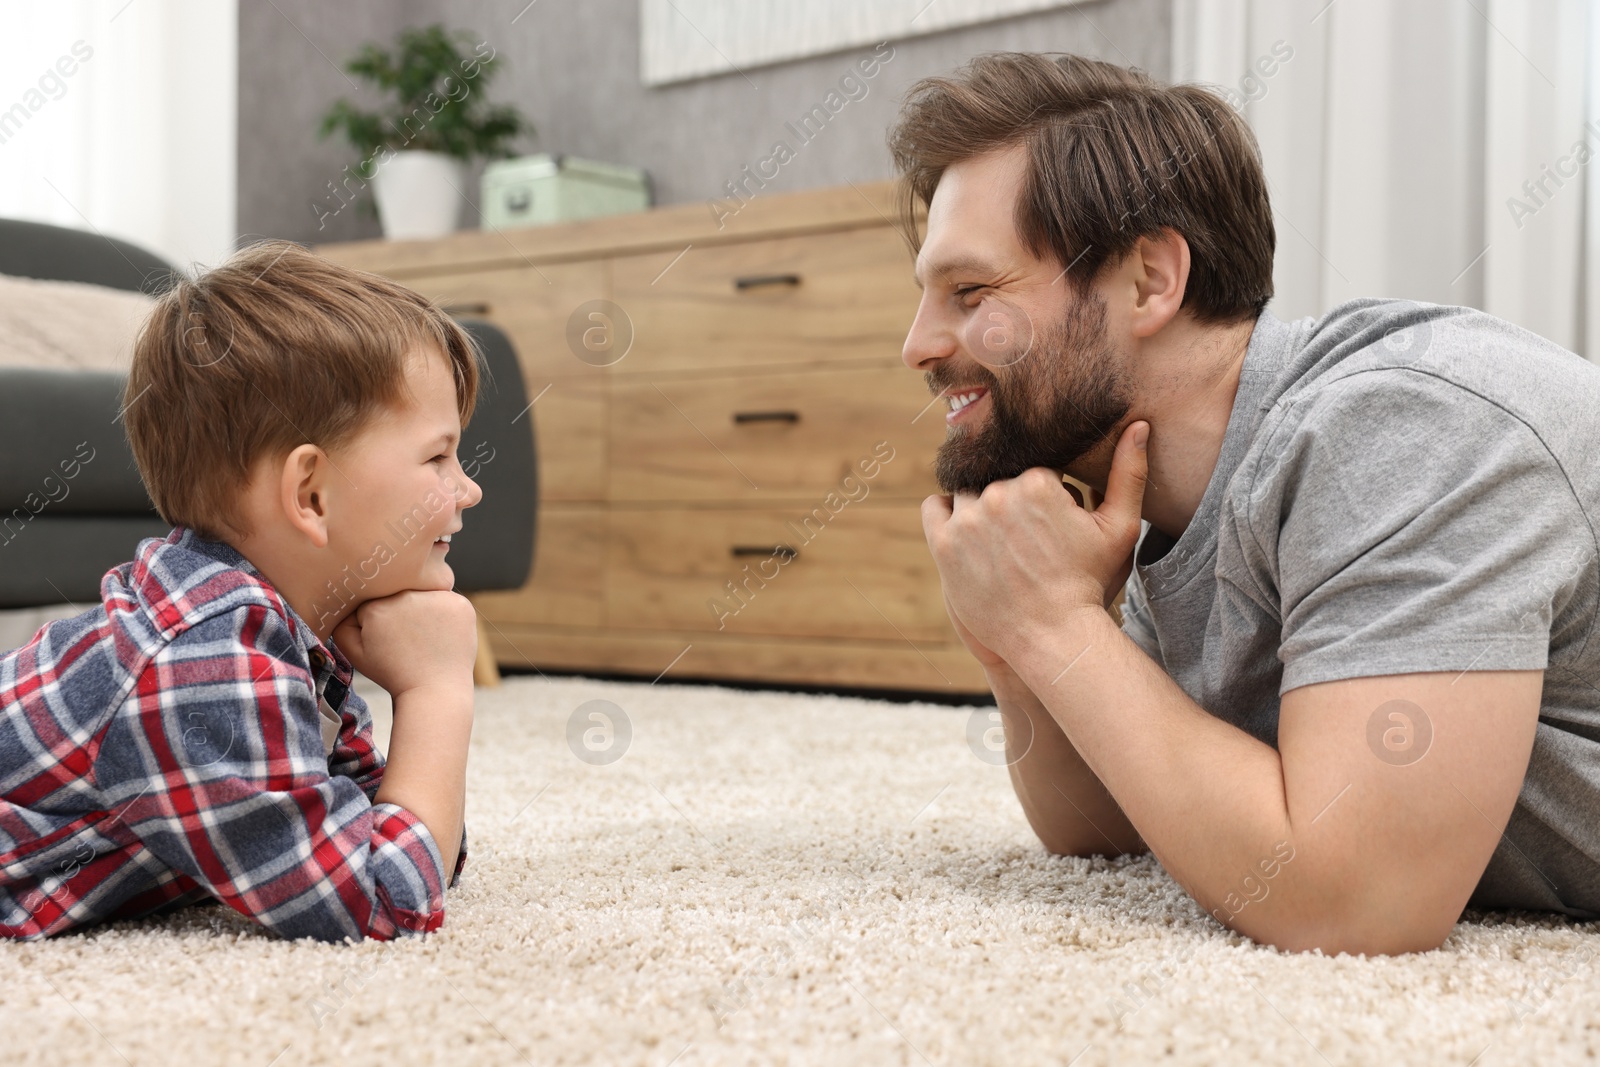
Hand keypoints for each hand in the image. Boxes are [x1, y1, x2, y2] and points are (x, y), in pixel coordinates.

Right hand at [331, 589, 477, 696]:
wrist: (434, 692)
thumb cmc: (393, 673)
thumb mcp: (355, 652)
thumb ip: (342, 623)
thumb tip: (348, 598)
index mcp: (376, 606)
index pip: (374, 601)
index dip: (379, 622)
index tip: (387, 640)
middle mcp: (407, 596)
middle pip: (400, 594)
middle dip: (401, 612)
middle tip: (408, 641)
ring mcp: (437, 598)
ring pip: (424, 594)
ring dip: (424, 609)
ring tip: (425, 639)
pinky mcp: (460, 605)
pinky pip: (447, 601)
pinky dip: (446, 615)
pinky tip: (442, 636)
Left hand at [921, 421, 1148, 668]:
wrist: (1053, 636)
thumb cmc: (1089, 582)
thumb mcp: (1120, 527)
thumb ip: (1130, 472)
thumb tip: (1138, 424)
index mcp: (1038, 482)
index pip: (1032, 469)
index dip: (1045, 493)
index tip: (1052, 523)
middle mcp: (998, 495)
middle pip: (999, 480)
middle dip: (1013, 502)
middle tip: (1028, 539)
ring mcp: (967, 520)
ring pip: (968, 492)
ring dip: (980, 508)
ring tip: (1002, 541)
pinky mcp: (943, 545)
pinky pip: (934, 508)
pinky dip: (947, 513)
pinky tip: (967, 531)